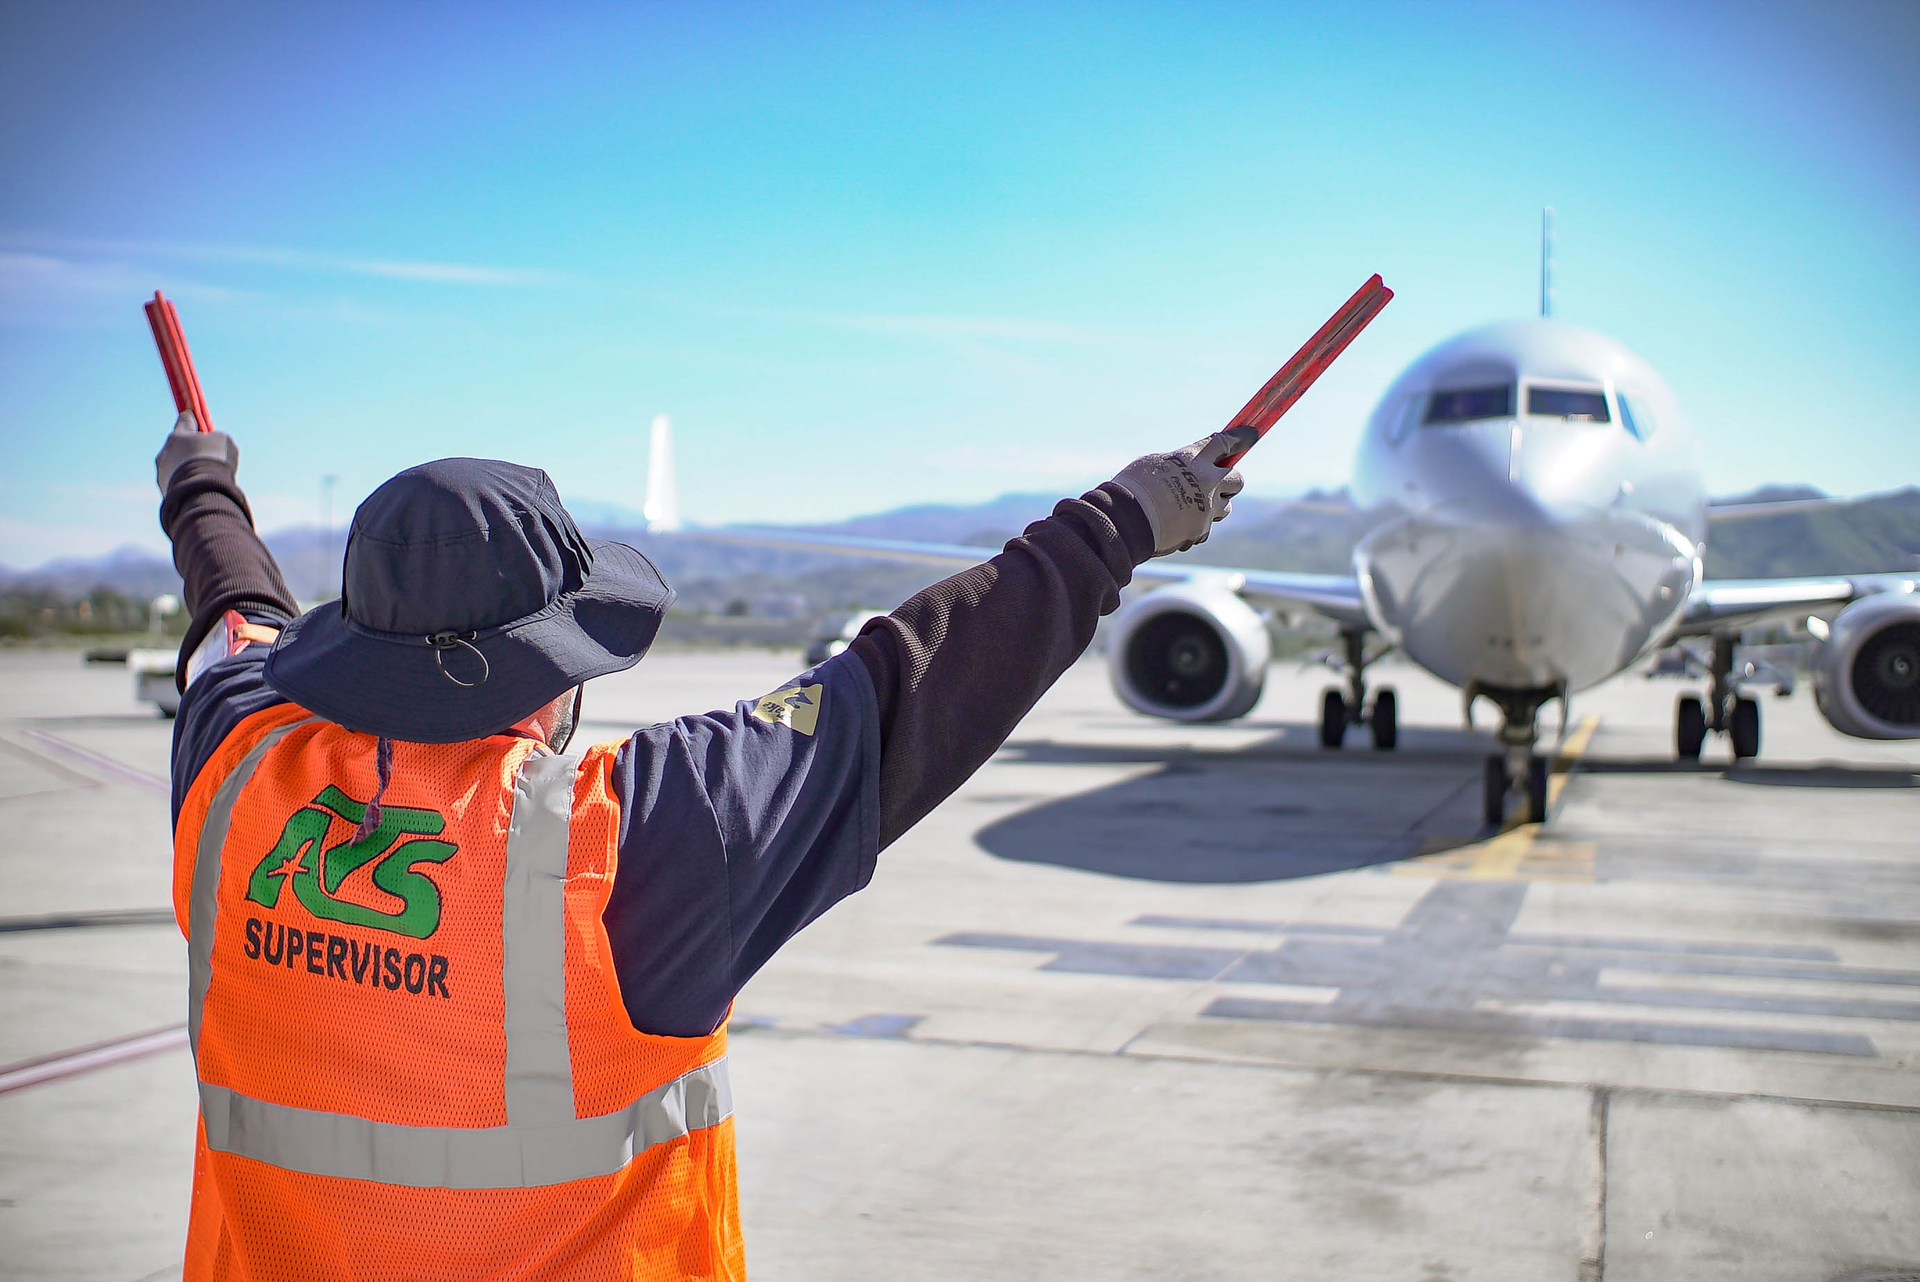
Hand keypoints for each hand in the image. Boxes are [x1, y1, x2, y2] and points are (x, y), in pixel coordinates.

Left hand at [155, 412, 238, 491]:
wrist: (202, 491)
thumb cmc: (214, 461)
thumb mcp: (223, 442)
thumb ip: (215, 438)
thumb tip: (212, 443)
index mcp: (177, 435)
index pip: (184, 420)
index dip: (193, 420)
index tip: (197, 421)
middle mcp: (165, 452)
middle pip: (178, 446)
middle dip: (190, 449)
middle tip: (207, 456)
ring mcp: (162, 472)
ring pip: (175, 466)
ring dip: (187, 468)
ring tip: (205, 477)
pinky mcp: (163, 489)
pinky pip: (176, 482)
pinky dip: (186, 483)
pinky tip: (199, 488)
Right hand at [1110, 432, 1245, 555]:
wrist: (1124, 520)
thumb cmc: (1132, 487)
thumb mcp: (1154, 463)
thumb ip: (1180, 465)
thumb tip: (1190, 469)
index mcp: (1194, 459)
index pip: (1226, 443)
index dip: (1241, 438)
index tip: (1251, 434)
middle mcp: (1207, 482)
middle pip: (1237, 480)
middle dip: (1229, 481)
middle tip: (1215, 483)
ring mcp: (1207, 509)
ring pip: (1225, 508)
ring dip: (1214, 506)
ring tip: (1190, 508)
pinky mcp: (1200, 531)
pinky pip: (1205, 528)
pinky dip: (1196, 527)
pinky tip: (1176, 524)